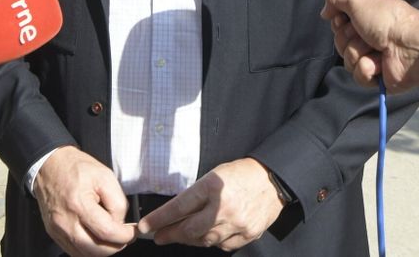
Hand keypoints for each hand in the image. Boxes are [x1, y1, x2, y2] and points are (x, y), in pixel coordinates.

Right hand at [33, 146, 135, 256]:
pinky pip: (74, 251)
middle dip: (116, 246)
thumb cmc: (76, 168)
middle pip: (96, 250)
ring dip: (103, 250)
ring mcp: (58, 230)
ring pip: (85, 254)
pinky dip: (89, 249)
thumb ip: (117, 202)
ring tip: (112, 237)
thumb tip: (121, 224)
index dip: (124, 236)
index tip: (132, 232)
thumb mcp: (105, 176)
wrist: (49, 166)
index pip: (106, 232)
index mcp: (79, 203)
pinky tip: (97, 238)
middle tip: (125, 237)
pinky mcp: (54, 234)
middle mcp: (65, 221)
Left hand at [138, 158, 283, 250]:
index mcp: (213, 186)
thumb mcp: (214, 175)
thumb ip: (197, 194)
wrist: (273, 179)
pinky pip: (223, 245)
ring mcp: (237, 223)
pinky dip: (211, 242)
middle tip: (159, 236)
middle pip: (190, 229)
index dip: (160, 219)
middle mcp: (224, 207)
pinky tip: (205, 236)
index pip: (179, 207)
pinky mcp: (248, 234)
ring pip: (205, 240)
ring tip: (179, 235)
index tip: (146, 226)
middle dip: (171, 234)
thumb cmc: (241, 173)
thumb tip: (176, 212)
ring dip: (189, 239)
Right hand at [322, 0, 418, 89]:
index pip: (339, 22)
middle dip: (348, 38)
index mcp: (367, 15)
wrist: (410, 47)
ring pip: (347, 59)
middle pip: (340, 41)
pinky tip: (379, 63)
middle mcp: (370, 34)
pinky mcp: (378, 76)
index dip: (339, 22)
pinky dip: (367, 69)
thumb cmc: (387, 20)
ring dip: (358, 53)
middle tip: (365, 34)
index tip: (346, 19)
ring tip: (376, 49)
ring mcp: (374, 56)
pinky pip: (358, 75)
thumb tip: (324, 12)